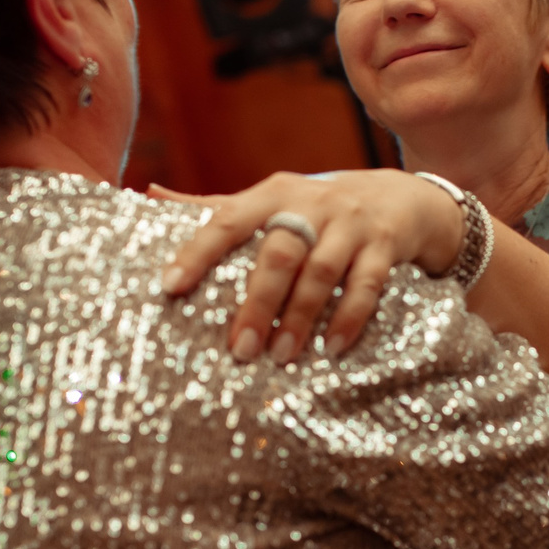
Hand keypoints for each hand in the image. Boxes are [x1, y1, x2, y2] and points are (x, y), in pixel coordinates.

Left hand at [153, 171, 462, 363]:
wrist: (399, 198)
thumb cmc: (318, 209)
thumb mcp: (271, 200)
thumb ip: (216, 205)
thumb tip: (150, 194)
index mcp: (274, 192)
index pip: (228, 218)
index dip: (198, 251)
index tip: (171, 287)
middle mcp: (313, 203)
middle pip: (279, 252)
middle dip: (258, 303)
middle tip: (239, 349)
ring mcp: (351, 223)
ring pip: (322, 271)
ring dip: (300, 317)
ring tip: (281, 356)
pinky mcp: (385, 244)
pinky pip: (367, 285)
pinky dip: (349, 318)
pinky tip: (332, 348)